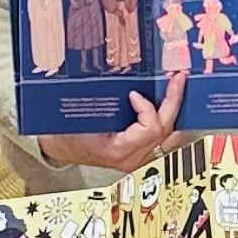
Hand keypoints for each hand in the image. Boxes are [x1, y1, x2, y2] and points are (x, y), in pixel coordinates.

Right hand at [39, 76, 184, 175]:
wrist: (60, 148)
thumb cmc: (67, 132)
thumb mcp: (83, 116)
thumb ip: (106, 103)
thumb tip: (126, 79)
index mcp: (118, 151)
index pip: (150, 129)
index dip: (147, 108)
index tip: (134, 94)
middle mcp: (132, 159)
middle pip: (165, 130)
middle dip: (173, 100)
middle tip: (176, 79)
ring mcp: (138, 159)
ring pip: (170, 136)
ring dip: (174, 111)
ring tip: (176, 89)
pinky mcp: (140, 155)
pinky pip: (163, 139)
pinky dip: (168, 120)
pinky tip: (168, 104)